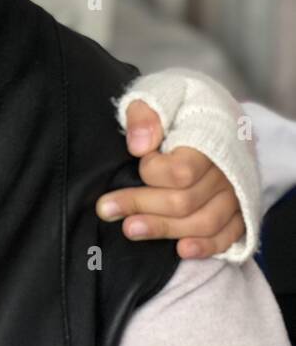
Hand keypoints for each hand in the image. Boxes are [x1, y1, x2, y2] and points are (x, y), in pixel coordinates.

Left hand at [96, 99, 244, 258]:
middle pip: (185, 201)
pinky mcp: (239, 209)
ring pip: (204, 223)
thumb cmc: (180, 102)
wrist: (214, 110)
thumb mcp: (158, 94)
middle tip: (106, 209)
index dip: (152, 172)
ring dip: (164, 230)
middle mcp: (227, 172)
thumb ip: (145, 115)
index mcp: (210, 141)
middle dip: (141, 205)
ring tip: (129, 229)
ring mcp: (235, 193)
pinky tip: (181, 251)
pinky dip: (207, 247)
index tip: (136, 161)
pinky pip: (229, 235)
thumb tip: (138, 146)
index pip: (181, 171)